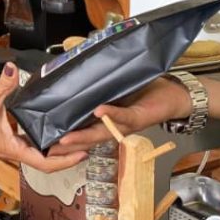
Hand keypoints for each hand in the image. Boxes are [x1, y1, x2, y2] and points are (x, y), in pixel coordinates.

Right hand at [0, 63, 86, 172]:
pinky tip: (45, 126)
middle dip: (67, 154)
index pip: (46, 163)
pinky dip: (40, 138)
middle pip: (47, 160)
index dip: (67, 160)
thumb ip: (4, 86)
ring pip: (38, 152)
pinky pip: (28, 143)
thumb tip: (12, 69)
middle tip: (85, 142)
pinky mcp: (4, 141)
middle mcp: (15, 151)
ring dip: (54, 147)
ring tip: (71, 134)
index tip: (83, 153)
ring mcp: (10, 147)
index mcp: (15, 149)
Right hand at [51, 77, 191, 152]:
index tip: (44, 143)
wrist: (175, 95)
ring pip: (102, 133)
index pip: (80, 131)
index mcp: (105, 121)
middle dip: (66, 145)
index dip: (64, 139)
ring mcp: (126, 125)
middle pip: (87, 139)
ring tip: (65, 138)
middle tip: (47, 148)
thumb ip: (96, 82)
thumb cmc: (145, 90)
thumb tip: (73, 71)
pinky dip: (112, 114)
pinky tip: (99, 111)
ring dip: (83, 136)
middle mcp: (113, 127)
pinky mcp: (140, 117)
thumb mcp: (115, 86)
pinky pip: (124, 116)